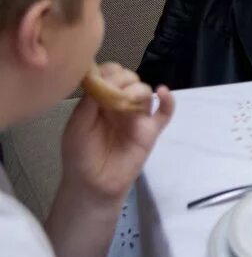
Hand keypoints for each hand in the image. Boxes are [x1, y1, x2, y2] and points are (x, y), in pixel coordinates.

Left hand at [60, 64, 173, 203]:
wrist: (94, 184)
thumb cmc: (80, 155)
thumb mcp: (77, 126)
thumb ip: (89, 102)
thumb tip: (105, 79)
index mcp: (100, 101)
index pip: (110, 74)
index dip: (109, 71)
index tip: (104, 78)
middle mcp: (120, 104)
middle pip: (130, 79)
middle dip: (124, 79)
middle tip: (115, 91)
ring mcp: (137, 117)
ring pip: (146, 92)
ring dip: (138, 89)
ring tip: (128, 101)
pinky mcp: (151, 130)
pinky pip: (165, 112)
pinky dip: (169, 100)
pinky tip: (163, 92)